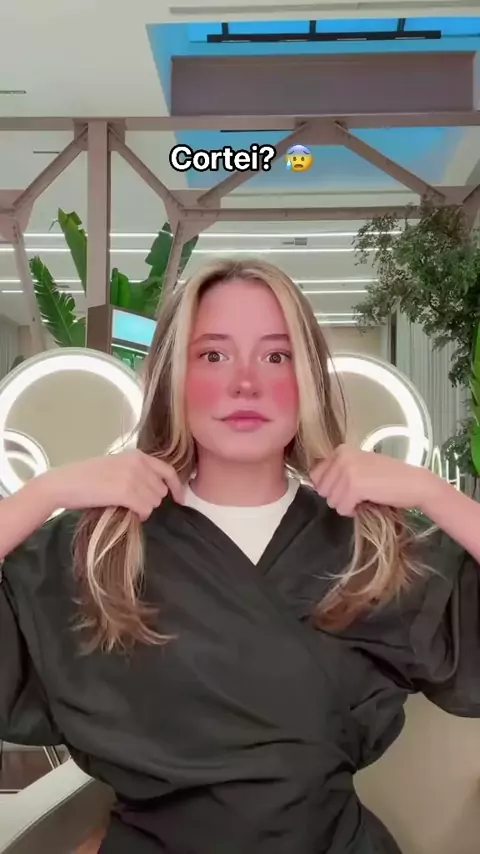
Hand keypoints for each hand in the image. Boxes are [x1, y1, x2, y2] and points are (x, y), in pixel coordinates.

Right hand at [36, 451, 183, 520]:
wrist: (64, 483)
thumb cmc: (85, 477)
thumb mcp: (115, 466)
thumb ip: (135, 472)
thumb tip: (154, 490)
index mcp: (137, 455)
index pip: (168, 470)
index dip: (177, 487)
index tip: (180, 499)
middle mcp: (138, 463)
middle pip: (161, 490)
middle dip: (152, 500)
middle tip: (135, 504)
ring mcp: (133, 477)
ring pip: (154, 501)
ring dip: (145, 508)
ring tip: (128, 507)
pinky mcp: (126, 492)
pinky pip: (145, 509)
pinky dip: (141, 515)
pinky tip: (130, 513)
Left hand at [309, 445, 436, 516]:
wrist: (414, 484)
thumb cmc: (388, 478)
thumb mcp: (359, 466)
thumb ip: (339, 471)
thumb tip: (318, 485)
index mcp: (341, 450)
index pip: (315, 474)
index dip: (329, 486)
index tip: (347, 487)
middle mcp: (341, 457)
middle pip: (322, 489)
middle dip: (338, 497)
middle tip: (359, 493)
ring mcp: (347, 470)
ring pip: (331, 501)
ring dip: (346, 505)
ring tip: (365, 496)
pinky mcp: (354, 486)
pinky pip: (342, 508)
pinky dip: (353, 511)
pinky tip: (367, 502)